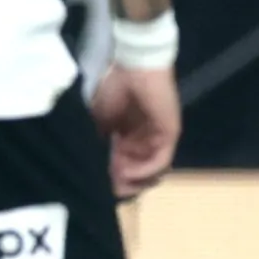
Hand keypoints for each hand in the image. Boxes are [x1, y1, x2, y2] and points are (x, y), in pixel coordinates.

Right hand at [90, 64, 180, 197]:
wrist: (134, 66)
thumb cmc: (115, 88)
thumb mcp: (98, 120)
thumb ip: (98, 141)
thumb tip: (89, 162)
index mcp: (127, 138)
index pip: (122, 166)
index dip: (110, 178)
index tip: (96, 187)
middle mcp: (144, 141)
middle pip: (138, 173)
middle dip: (122, 185)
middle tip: (107, 192)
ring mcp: (158, 139)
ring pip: (151, 172)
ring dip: (134, 181)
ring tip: (116, 183)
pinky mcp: (169, 135)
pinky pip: (160, 161)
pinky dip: (144, 171)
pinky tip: (127, 173)